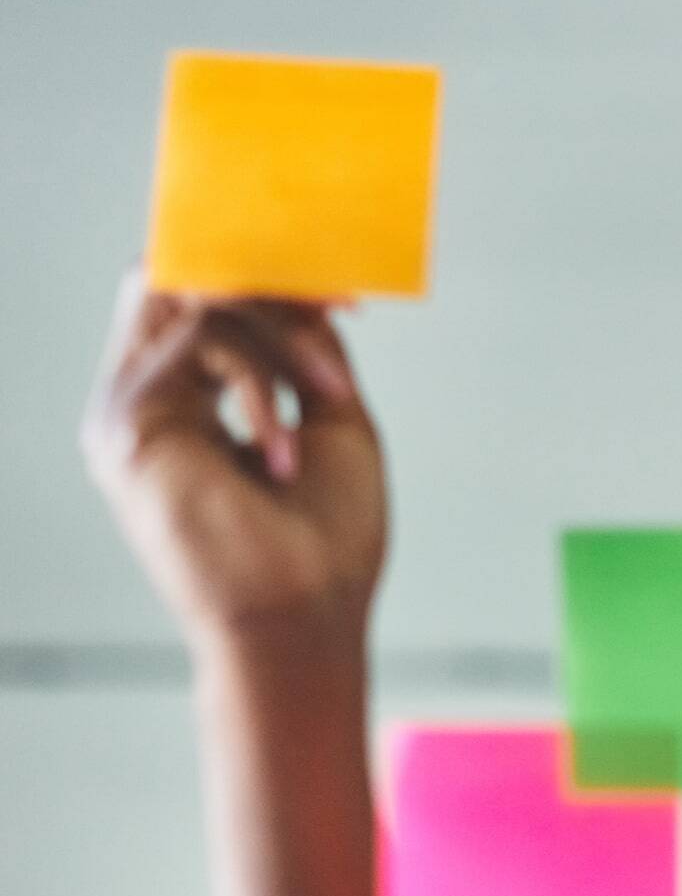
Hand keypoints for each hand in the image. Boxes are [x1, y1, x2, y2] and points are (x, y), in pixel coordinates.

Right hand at [81, 269, 388, 650]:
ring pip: (190, 298)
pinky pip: (196, 341)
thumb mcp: (330, 417)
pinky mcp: (126, 425)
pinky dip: (261, 376)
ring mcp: (125, 411)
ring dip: (279, 333)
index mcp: (185, 403)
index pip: (195, 299)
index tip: (342, 292)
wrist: (306, 618)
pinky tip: (284, 449)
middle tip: (337, 304)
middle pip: (181, 281)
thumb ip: (305, 349)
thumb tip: (304, 283)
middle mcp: (144, 401)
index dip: (263, 277)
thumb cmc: (326, 540)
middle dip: (268, 285)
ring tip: (327, 394)